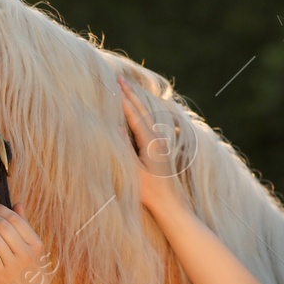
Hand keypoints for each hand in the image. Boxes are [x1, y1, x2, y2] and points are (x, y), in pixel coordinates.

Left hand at [0, 201, 52, 283]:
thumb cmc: (34, 280)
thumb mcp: (36, 253)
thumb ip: (26, 228)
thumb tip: (18, 204)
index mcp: (37, 245)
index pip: (16, 218)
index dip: (1, 210)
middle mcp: (26, 253)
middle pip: (2, 225)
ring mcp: (14, 265)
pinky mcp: (1, 276)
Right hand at [118, 74, 182, 213]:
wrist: (170, 205)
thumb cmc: (149, 192)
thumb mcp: (132, 170)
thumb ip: (124, 147)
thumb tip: (115, 126)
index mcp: (150, 141)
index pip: (134, 115)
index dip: (122, 100)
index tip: (113, 85)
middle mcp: (158, 138)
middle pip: (143, 110)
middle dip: (130, 94)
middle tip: (120, 78)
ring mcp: (161, 143)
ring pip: (148, 115)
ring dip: (137, 101)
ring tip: (128, 89)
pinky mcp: (162, 149)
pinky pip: (151, 123)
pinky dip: (143, 112)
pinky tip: (142, 112)